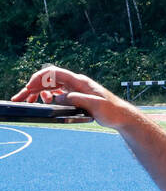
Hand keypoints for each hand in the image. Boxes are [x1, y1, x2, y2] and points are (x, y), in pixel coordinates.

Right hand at [10, 66, 131, 129]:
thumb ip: (77, 99)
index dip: (39, 78)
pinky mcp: (75, 97)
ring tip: (28, 101)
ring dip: (38, 92)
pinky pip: (57, 93)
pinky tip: (44, 102)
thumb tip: (58, 97)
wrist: (121, 116)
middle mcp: (76, 83)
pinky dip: (47, 96)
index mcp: (80, 81)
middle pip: (49, 79)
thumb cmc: (112, 110)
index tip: (28, 87)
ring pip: (51, 86)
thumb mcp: (95, 105)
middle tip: (20, 97)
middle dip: (33, 86)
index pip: (55, 73)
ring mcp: (75, 89)